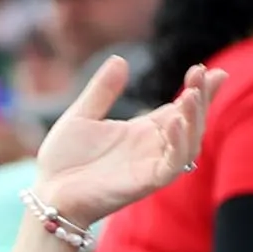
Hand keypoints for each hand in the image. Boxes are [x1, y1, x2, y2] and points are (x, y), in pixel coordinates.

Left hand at [32, 57, 223, 227]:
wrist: (46, 192)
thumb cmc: (62, 161)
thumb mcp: (81, 116)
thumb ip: (102, 90)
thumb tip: (120, 59)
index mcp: (141, 132)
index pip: (178, 109)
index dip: (196, 90)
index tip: (206, 69)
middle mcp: (151, 149)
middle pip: (190, 123)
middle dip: (201, 99)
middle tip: (202, 73)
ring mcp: (150, 166)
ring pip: (188, 144)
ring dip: (194, 119)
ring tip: (191, 95)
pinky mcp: (144, 184)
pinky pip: (172, 166)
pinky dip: (177, 145)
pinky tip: (173, 121)